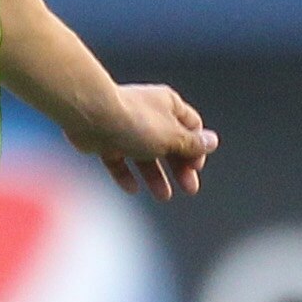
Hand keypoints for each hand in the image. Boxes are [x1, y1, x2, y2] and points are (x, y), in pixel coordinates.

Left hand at [70, 84, 216, 202]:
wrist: (90, 116)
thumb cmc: (135, 122)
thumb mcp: (171, 137)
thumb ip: (191, 143)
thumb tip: (212, 142)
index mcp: (168, 105)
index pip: (191, 126)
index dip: (197, 147)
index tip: (196, 166)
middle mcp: (148, 114)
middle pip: (169, 143)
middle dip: (180, 167)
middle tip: (189, 188)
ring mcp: (125, 127)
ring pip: (145, 154)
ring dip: (156, 175)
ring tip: (163, 196)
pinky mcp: (104, 140)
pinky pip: (119, 160)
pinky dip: (127, 174)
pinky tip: (133, 189)